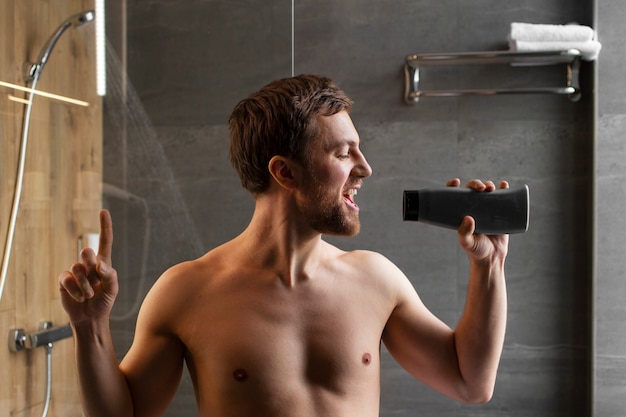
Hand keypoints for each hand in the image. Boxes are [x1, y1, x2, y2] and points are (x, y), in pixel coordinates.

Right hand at [58, 209, 118, 324]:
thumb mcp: (112, 288)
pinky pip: (67, 279)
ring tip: (90, 295)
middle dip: (91, 265)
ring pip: (77, 268)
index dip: (105, 226)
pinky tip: (80, 297)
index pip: (105, 241)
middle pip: (87, 252)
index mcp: (103, 262)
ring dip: (85, 284)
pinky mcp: (65, 280)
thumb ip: (109, 274)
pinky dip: (76, 290)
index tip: (103, 211)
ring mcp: (76, 272)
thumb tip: (100, 264)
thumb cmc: (104, 301)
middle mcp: (89, 264)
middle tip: (96, 278)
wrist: (90, 317)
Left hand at [446, 178, 509, 262]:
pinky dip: (504, 189)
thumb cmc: (475, 250)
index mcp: (461, 212)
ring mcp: (487, 209)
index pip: (455, 195)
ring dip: (488, 185)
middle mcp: (473, 208)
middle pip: (472, 190)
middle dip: (475, 184)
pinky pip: (502, 198)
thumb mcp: (467, 242)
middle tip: (480, 188)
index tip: (455, 182)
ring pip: (486, 191)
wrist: (492, 257)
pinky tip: (504, 185)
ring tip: (490, 188)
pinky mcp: (500, 212)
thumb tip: (468, 218)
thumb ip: (464, 233)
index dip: (453, 186)